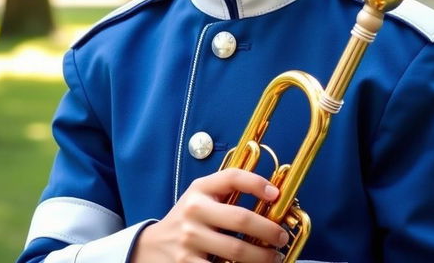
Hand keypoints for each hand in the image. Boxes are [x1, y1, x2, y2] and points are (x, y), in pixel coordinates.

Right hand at [130, 168, 288, 262]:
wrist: (152, 247)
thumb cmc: (188, 219)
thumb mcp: (201, 196)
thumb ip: (227, 192)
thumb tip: (270, 195)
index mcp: (200, 189)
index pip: (232, 177)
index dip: (257, 183)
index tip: (276, 195)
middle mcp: (194, 210)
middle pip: (241, 218)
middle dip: (269, 230)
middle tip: (281, 237)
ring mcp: (190, 239)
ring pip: (236, 250)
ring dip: (262, 257)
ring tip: (274, 258)